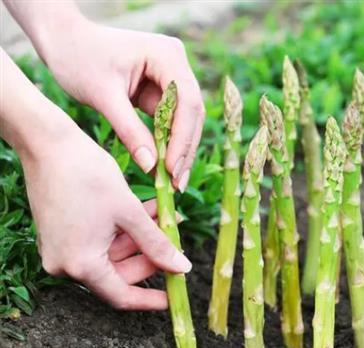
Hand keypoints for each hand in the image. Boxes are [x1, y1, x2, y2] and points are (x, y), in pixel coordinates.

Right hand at [21, 119, 191, 310]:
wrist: (48, 143)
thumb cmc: (87, 174)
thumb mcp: (129, 212)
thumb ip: (156, 244)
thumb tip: (182, 268)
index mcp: (80, 264)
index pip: (121, 295)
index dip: (150, 300)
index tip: (174, 298)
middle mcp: (66, 263)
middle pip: (119, 273)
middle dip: (151, 256)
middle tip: (177, 240)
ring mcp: (62, 248)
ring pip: (113, 253)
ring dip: (142, 238)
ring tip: (168, 216)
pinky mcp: (62, 233)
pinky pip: (100, 240)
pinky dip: (124, 229)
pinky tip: (148, 211)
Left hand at [37, 18, 203, 190]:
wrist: (63, 41)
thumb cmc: (78, 59)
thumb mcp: (103, 96)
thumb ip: (130, 130)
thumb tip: (152, 166)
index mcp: (167, 55)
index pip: (186, 101)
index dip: (183, 137)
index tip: (171, 168)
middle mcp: (176, 63)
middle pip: (192, 112)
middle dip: (184, 148)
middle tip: (178, 183)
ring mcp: (171, 75)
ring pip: (185, 119)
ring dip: (179, 149)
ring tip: (173, 182)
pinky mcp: (162, 88)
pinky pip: (171, 120)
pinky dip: (167, 142)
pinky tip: (164, 167)